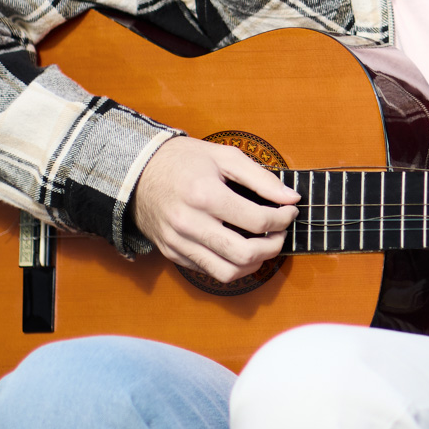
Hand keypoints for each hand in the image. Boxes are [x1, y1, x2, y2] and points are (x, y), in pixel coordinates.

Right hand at [130, 137, 297, 283]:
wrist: (137, 172)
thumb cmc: (184, 161)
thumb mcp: (224, 156)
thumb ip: (261, 178)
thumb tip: (291, 198)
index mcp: (205, 195)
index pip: (258, 220)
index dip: (283, 218)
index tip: (290, 210)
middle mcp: (190, 223)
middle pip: (245, 253)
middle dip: (273, 246)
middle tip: (280, 234)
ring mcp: (179, 242)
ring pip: (228, 272)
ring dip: (255, 264)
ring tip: (264, 246)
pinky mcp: (172, 254)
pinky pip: (209, 272)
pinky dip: (231, 266)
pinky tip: (240, 249)